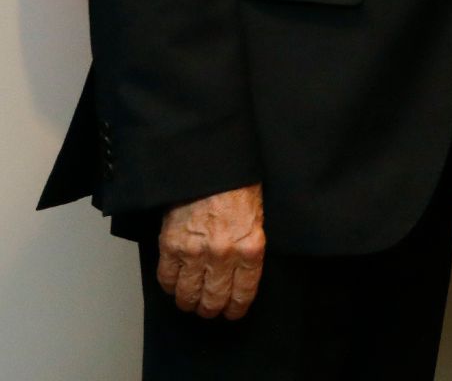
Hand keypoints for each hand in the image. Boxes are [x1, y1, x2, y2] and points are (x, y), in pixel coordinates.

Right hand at [157, 184, 265, 319]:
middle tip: (210, 309)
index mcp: (250, 247)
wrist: (211, 166)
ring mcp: (195, 252)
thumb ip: (249, 247)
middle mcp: (223, 255)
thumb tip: (241, 273)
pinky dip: (170, 286)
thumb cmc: (237, 186)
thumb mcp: (257, 217)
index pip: (243, 292)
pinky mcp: (171, 246)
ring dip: (190, 302)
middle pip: (214, 299)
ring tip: (192, 301)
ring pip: (188, 295)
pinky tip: (175, 285)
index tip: (232, 312)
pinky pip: (167, 279)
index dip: (236, 308)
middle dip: (212, 309)